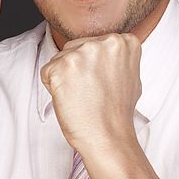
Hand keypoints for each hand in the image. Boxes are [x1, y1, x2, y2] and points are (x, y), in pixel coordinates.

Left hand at [40, 33, 141, 152]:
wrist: (109, 136)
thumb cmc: (118, 112)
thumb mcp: (131, 75)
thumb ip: (117, 57)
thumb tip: (108, 53)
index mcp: (124, 42)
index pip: (94, 44)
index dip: (94, 66)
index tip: (103, 82)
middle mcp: (104, 42)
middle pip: (75, 48)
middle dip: (77, 69)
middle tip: (91, 92)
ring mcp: (82, 54)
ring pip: (60, 59)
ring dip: (65, 78)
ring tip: (82, 96)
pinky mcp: (61, 67)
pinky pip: (47, 72)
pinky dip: (53, 87)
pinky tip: (70, 99)